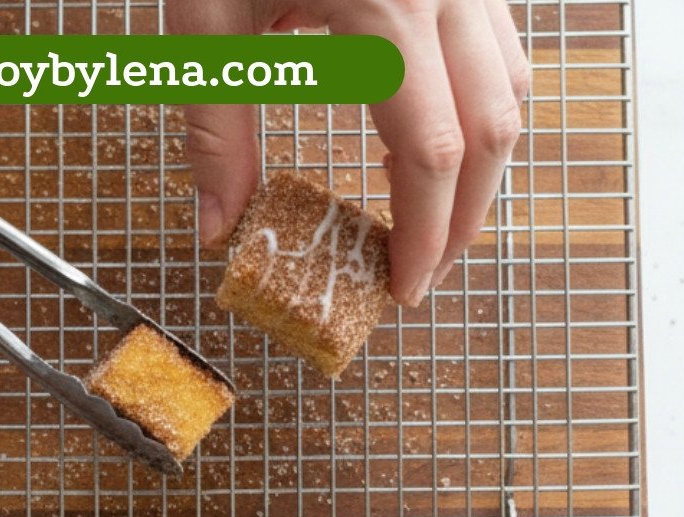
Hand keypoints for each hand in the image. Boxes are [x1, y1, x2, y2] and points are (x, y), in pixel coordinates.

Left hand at [165, 0, 529, 305]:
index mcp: (381, 7)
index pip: (432, 156)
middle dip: (464, 218)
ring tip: (433, 219)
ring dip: (483, 166)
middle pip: (494, 131)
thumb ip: (215, 127)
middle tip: (422, 270)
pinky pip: (500, 43)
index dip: (425, 237)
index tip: (402, 287)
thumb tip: (217, 227)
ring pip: (512, 85)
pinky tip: (437, 141)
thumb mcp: (206, 17)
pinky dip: (479, 107)